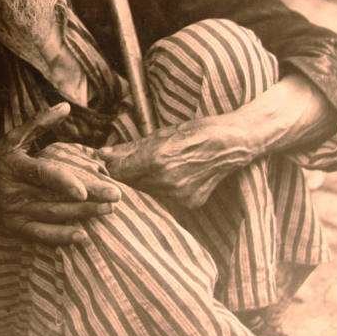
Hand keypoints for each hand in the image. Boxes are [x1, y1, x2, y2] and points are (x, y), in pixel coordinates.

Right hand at [0, 103, 120, 244]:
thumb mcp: (12, 139)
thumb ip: (39, 123)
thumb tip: (65, 106)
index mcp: (13, 166)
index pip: (41, 174)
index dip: (63, 182)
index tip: (85, 189)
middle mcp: (13, 191)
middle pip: (54, 197)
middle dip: (87, 199)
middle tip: (116, 196)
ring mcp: (14, 213)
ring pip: (52, 216)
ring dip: (82, 215)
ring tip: (108, 210)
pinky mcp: (16, 228)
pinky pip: (41, 235)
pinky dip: (62, 237)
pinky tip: (84, 237)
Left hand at [98, 115, 253, 208]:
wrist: (233, 143)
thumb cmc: (197, 131)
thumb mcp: (161, 133)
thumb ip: (130, 147)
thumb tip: (103, 154)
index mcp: (157, 160)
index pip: (119, 171)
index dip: (109, 167)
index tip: (104, 162)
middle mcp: (167, 182)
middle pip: (131, 184)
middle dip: (124, 174)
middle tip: (124, 164)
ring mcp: (179, 196)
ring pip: (146, 192)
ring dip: (141, 182)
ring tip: (151, 167)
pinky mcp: (189, 204)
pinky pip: (164, 198)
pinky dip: (161, 188)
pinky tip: (169, 176)